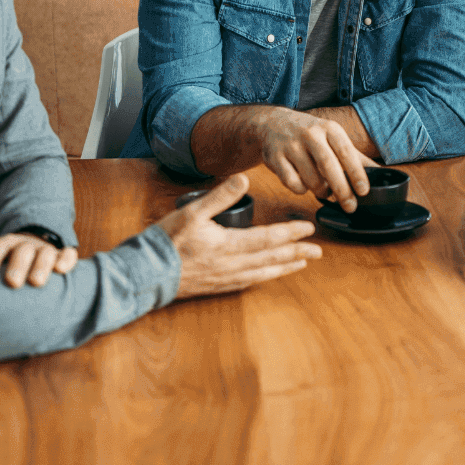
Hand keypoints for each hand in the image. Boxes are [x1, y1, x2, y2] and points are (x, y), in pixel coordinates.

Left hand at [0, 233, 78, 288]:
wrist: (36, 252)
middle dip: (17, 265)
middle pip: (22, 250)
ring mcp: (46, 250)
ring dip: (41, 265)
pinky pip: (68, 254)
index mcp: (8, 246)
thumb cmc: (11, 272)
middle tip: (12, 282)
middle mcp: (27, 246)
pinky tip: (61, 270)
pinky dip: (65, 260)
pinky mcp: (63, 256)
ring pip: (45, 253)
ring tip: (35, 282)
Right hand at [158, 173, 321, 297]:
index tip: (308, 228)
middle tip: (318, 251)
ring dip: (285, 267)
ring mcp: (226, 279)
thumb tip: (243, 179)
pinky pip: (249, 282)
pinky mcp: (218, 286)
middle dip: (297, 253)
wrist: (147, 273)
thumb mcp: (192, 212)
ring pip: (264, 273)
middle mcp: (233, 265)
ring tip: (301, 263)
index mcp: (229, 245)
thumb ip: (219, 196)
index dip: (291, 233)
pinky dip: (265, 277)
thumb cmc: (167, 241)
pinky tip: (269, 275)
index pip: (269, 238)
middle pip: (272, 259)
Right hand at [257, 110, 370, 210]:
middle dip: (341, 190)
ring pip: (310, 178)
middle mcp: (310, 134)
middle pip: (328, 166)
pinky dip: (301, 189)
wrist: (272, 123)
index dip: (356, 173)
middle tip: (350, 206)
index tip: (364, 191)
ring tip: (324, 190)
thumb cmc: (310, 134)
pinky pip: (292, 183)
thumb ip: (355, 157)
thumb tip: (381, 174)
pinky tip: (303, 182)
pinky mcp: (274, 157)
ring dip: (321, 190)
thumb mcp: (333, 137)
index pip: (346, 152)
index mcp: (329, 128)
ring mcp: (291, 145)